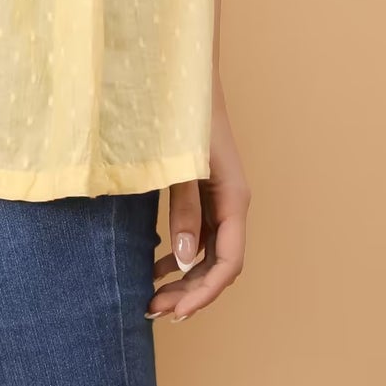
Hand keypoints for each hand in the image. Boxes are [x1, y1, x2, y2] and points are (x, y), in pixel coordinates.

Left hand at [146, 86, 250, 322]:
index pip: (227, 263)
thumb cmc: (185, 113)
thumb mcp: (182, 163)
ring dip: (184, 277)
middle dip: (189, 292)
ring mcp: (220, 197)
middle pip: (218, 264)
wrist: (188, 74)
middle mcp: (232, 203)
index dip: (203, 292)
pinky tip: (157, 261)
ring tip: (151, 295)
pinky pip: (199, 234)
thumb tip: (185, 261)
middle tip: (153, 310)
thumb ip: (184, 209)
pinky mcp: (206, 189)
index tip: (175, 311)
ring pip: (209, 252)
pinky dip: (180, 253)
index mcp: (234, 198)